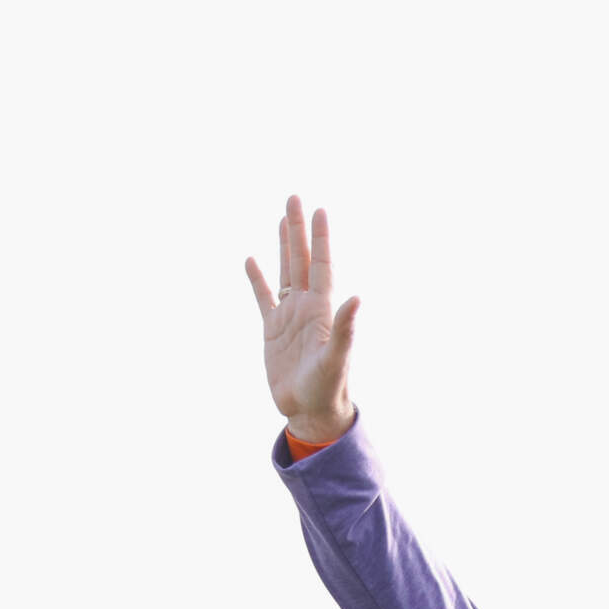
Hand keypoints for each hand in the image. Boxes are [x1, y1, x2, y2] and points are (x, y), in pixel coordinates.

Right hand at [245, 195, 359, 444]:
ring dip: (282, 246)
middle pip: (301, 260)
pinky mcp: (272, 331)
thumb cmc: (327, 387)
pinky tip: (251, 260)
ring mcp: (289, 317)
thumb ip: (345, 328)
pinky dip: (258, 279)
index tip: (320, 210)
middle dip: (298, 230)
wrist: (310, 410)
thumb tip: (357, 298)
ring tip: (282, 219)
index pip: (321, 265)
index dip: (321, 238)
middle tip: (295, 198)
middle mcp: (307, 307)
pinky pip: (263, 298)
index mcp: (323, 309)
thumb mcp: (336, 357)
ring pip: (285, 272)